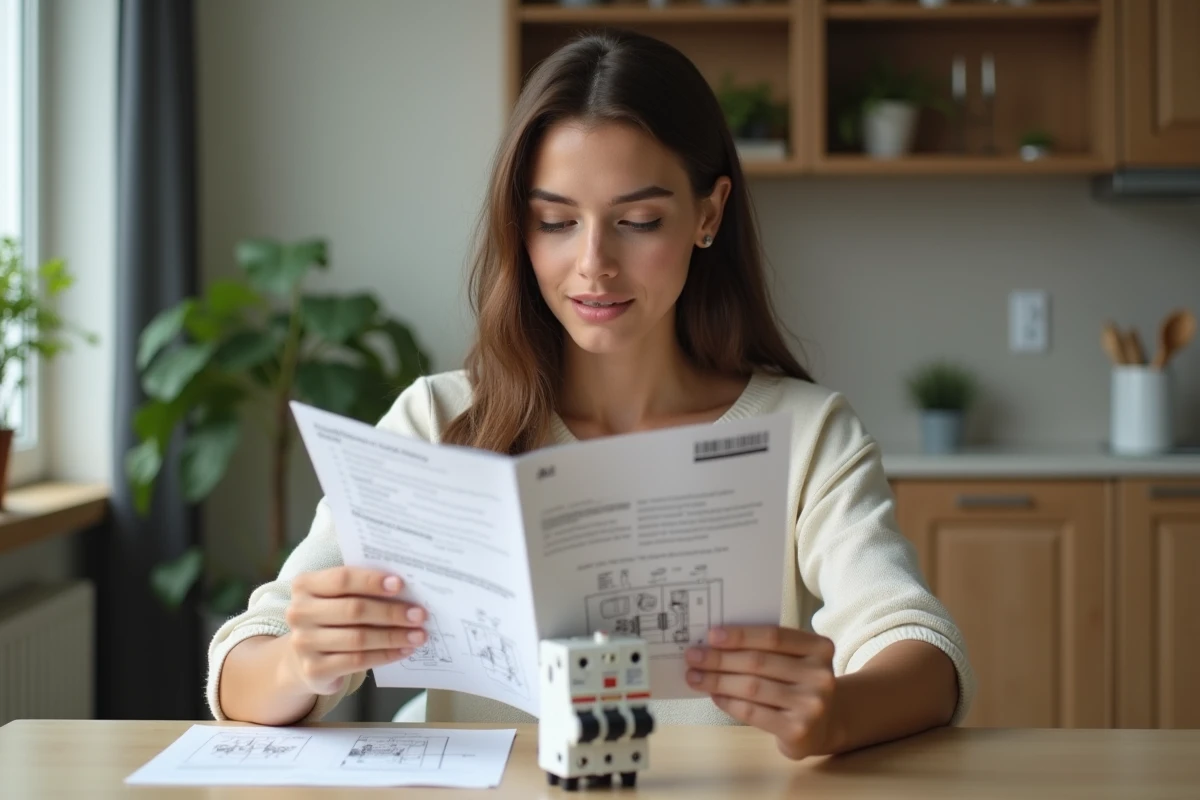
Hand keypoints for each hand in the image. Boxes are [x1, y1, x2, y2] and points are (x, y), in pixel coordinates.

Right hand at [284, 566, 426, 695]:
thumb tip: (405, 588)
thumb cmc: (331, 617)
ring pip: (358, 638)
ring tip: (418, 635)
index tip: (400, 585)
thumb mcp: (337, 596)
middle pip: (353, 610)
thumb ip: (361, 588)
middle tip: (419, 614)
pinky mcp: (314, 670)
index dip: (372, 581)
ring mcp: (304, 643)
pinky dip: (385, 655)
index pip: (342, 579)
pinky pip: (357, 661)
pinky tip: (403, 650)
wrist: (303, 658)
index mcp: (304, 585)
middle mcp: (299, 613)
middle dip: (391, 612)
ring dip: (393, 636)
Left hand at [685, 626, 839, 759]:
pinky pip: (752, 712)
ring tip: (695, 676)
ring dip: (717, 681)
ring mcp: (811, 705)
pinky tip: (714, 695)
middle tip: (693, 656)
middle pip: (758, 662)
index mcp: (819, 648)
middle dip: (720, 659)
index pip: (774, 636)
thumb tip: (714, 643)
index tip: (711, 635)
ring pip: (752, 687)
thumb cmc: (799, 683)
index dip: (740, 635)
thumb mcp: (795, 659)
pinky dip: (728, 702)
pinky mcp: (797, 730)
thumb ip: (766, 648)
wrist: (825, 724)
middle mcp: (819, 676)